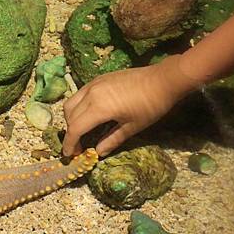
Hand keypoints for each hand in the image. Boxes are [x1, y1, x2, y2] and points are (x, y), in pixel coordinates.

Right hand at [62, 55, 199, 156]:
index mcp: (99, 108)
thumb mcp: (132, 127)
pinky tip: (88, 114)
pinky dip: (77, 107)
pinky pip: (79, 94)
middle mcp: (91, 94)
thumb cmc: (151, 105)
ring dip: (71, 119)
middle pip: (69, 116)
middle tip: (78, 146)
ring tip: (81, 130)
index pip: (75, 128)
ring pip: (71, 103)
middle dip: (70, 133)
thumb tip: (98, 153)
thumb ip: (112, 140)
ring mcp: (93, 84)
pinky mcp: (98, 79)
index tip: (70, 155)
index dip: (70, 144)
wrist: (163, 79)